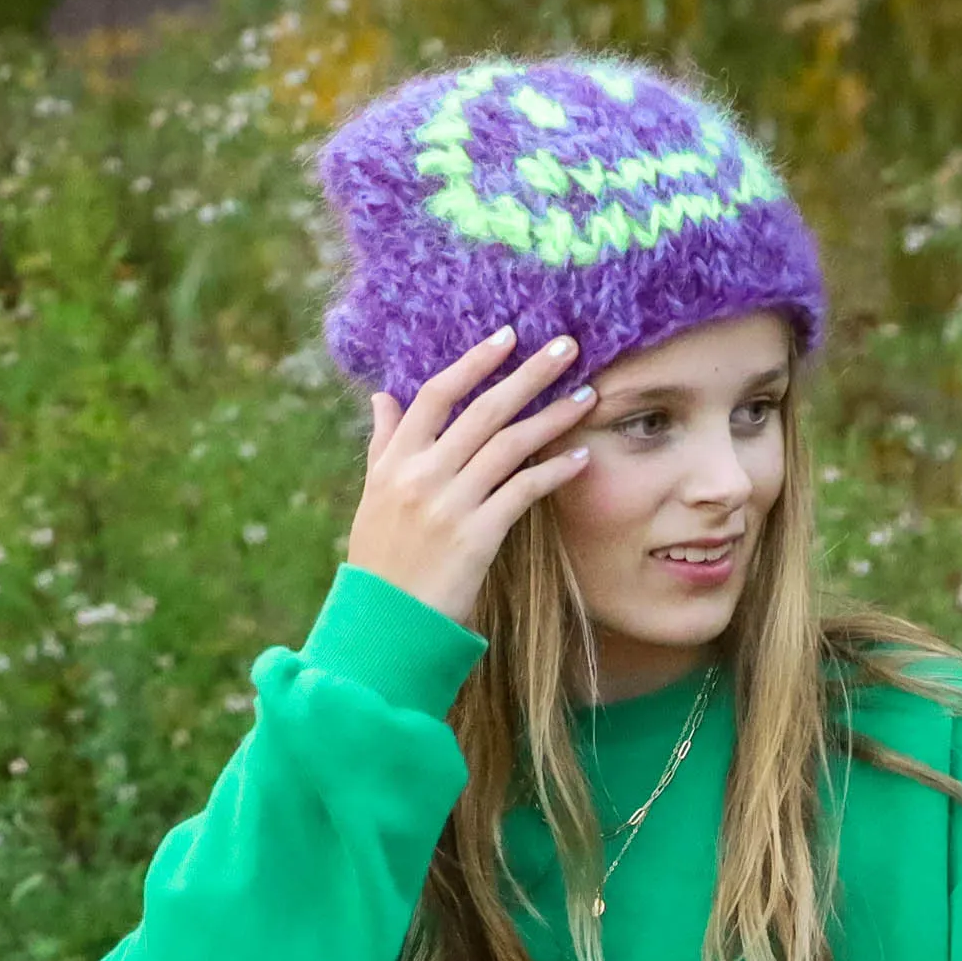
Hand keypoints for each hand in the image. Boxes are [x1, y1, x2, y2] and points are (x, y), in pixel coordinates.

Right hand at [343, 328, 594, 624]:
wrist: (384, 624)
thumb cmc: (382, 561)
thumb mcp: (373, 497)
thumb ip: (383, 444)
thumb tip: (384, 396)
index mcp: (395, 460)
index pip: (437, 395)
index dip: (475, 361)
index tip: (509, 337)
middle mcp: (421, 474)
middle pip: (483, 410)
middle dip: (528, 374)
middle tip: (567, 345)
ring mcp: (449, 504)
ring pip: (509, 445)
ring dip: (553, 416)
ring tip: (587, 395)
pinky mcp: (476, 537)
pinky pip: (522, 491)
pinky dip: (553, 470)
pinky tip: (580, 456)